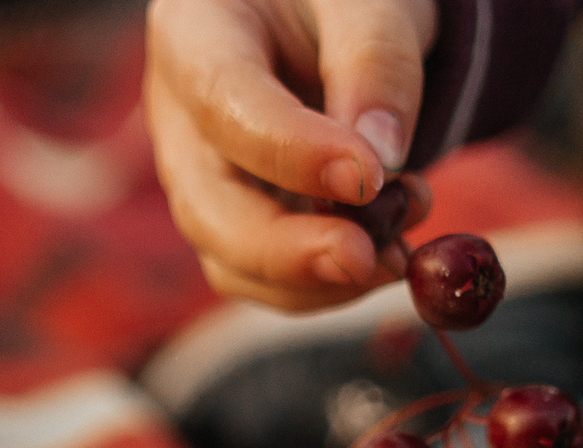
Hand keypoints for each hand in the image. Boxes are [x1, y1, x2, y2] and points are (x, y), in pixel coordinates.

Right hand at [145, 0, 437, 311]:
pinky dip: (331, 287)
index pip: (224, 103)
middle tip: (371, 258)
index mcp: (193, 32)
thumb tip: (379, 155)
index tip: (367, 178)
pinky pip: (269, 281)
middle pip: (209, 208)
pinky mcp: (237, 224)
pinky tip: (389, 252)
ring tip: (402, 247)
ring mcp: (203, 181)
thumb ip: (375, 61)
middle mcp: (181, 118)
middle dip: (289, 251)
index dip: (290, 152)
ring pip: (233, 263)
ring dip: (320, 278)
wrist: (341, 25)